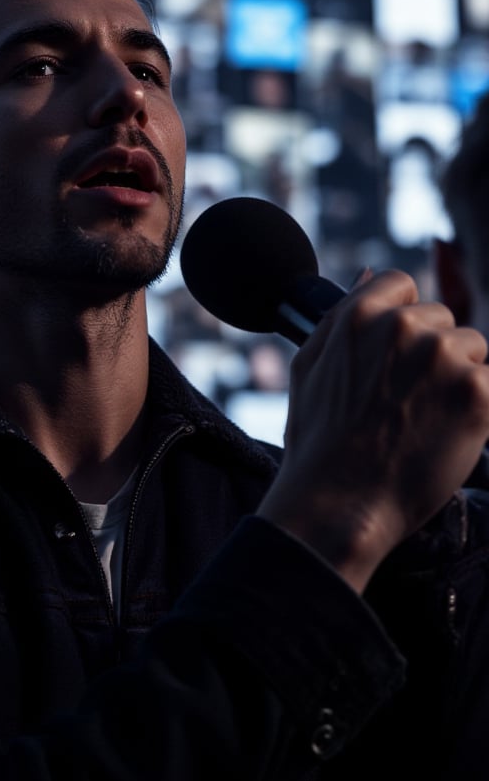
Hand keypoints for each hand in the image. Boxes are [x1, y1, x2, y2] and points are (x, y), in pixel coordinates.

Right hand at [257, 270, 488, 592]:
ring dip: (460, 379)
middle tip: (410, 402)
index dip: (404, 321)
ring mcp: (443, 357)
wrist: (339, 505)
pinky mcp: (476, 393)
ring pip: (473, 350)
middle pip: (444, 321)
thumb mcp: (308, 366)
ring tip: (428, 422)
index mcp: (360, 314)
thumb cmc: (318, 444)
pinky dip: (479, 408)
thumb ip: (341, 317)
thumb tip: (368, 275)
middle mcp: (403, 326)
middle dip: (433, 354)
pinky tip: (452, 434)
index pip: (404, 286)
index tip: (398, 356)